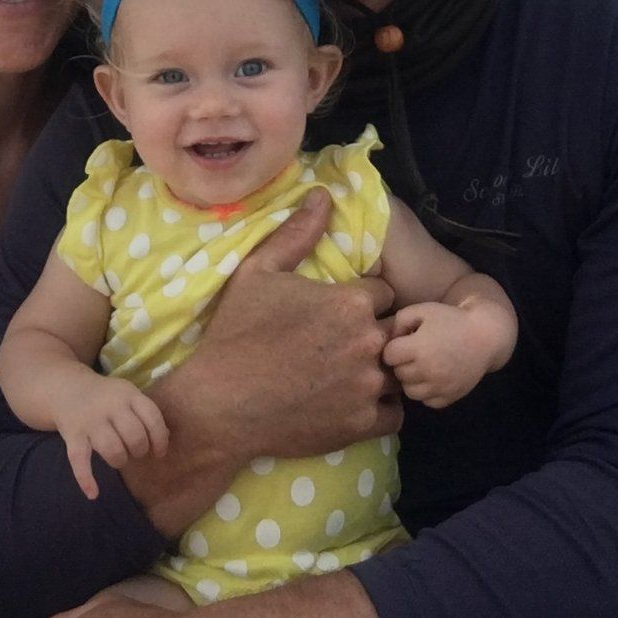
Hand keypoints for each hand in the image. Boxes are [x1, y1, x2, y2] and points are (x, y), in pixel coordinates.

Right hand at [57, 377, 167, 499]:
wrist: (67, 389)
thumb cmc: (106, 397)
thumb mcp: (128, 395)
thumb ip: (145, 414)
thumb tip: (165, 438)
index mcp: (128, 394)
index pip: (152, 416)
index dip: (160, 438)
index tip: (159, 452)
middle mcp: (110, 405)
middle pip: (134, 435)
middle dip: (139, 450)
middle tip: (135, 451)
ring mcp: (90, 420)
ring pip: (112, 449)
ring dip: (120, 460)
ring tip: (119, 458)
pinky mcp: (73, 435)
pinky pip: (79, 460)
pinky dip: (85, 479)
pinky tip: (93, 494)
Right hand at [164, 188, 401, 459]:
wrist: (220, 404)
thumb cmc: (237, 333)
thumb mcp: (259, 272)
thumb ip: (298, 233)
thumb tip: (323, 194)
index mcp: (351, 301)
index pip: (383, 293)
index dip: (363, 300)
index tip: (338, 312)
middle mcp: (369, 341)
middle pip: (395, 331)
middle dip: (375, 334)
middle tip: (341, 344)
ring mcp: (369, 385)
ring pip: (397, 371)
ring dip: (381, 370)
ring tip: (350, 373)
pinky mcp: (364, 423)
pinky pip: (394, 412)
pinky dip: (379, 408)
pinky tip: (352, 401)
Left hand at [382, 301, 499, 407]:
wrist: (484, 337)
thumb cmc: (451, 319)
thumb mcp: (423, 310)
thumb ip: (399, 321)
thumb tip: (388, 340)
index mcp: (418, 348)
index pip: (388, 356)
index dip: (394, 347)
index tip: (405, 342)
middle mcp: (427, 371)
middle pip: (398, 374)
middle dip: (402, 363)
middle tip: (415, 353)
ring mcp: (439, 387)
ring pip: (410, 391)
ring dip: (412, 380)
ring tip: (423, 366)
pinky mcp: (449, 398)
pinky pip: (427, 401)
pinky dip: (428, 392)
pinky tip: (435, 377)